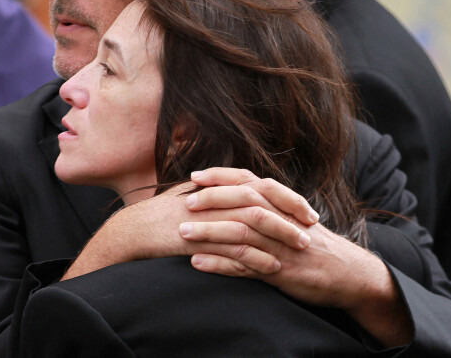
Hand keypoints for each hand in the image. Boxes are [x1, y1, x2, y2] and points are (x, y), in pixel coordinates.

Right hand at [63, 171, 317, 278]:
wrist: (137, 228)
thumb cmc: (166, 213)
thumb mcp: (195, 194)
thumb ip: (220, 191)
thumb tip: (243, 190)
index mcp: (219, 185)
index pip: (260, 184)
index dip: (286, 195)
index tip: (306, 208)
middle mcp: (217, 196)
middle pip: (262, 198)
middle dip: (290, 211)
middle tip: (313, 225)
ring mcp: (210, 217)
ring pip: (254, 222)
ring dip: (280, 234)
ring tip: (302, 247)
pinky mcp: (201, 239)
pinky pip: (235, 248)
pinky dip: (257, 257)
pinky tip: (274, 267)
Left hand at [183, 167, 412, 346]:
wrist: (349, 273)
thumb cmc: (314, 243)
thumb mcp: (293, 217)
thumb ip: (268, 205)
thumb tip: (237, 194)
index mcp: (281, 203)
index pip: (247, 181)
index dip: (220, 176)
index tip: (194, 175)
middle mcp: (280, 218)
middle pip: (242, 201)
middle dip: (212, 199)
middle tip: (185, 203)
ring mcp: (279, 245)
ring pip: (240, 232)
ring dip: (209, 232)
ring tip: (182, 233)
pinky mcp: (280, 271)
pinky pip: (246, 266)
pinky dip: (220, 264)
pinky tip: (197, 264)